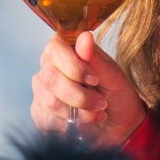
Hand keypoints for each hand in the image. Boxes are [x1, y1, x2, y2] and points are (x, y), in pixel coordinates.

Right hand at [30, 31, 147, 146]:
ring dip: (79, 112)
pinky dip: (72, 124)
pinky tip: (85, 123)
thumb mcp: (113, 76)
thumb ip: (95, 58)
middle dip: (79, 95)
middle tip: (101, 102)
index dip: (74, 66)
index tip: (95, 79)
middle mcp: (48, 67)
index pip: (55, 49)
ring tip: (97, 111)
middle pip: (50, 77)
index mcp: (65, 50)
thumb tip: (85, 36)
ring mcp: (41, 91)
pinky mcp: (40, 113)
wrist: (119, 124)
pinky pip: (48, 120)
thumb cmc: (116, 94)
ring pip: (50, 101)